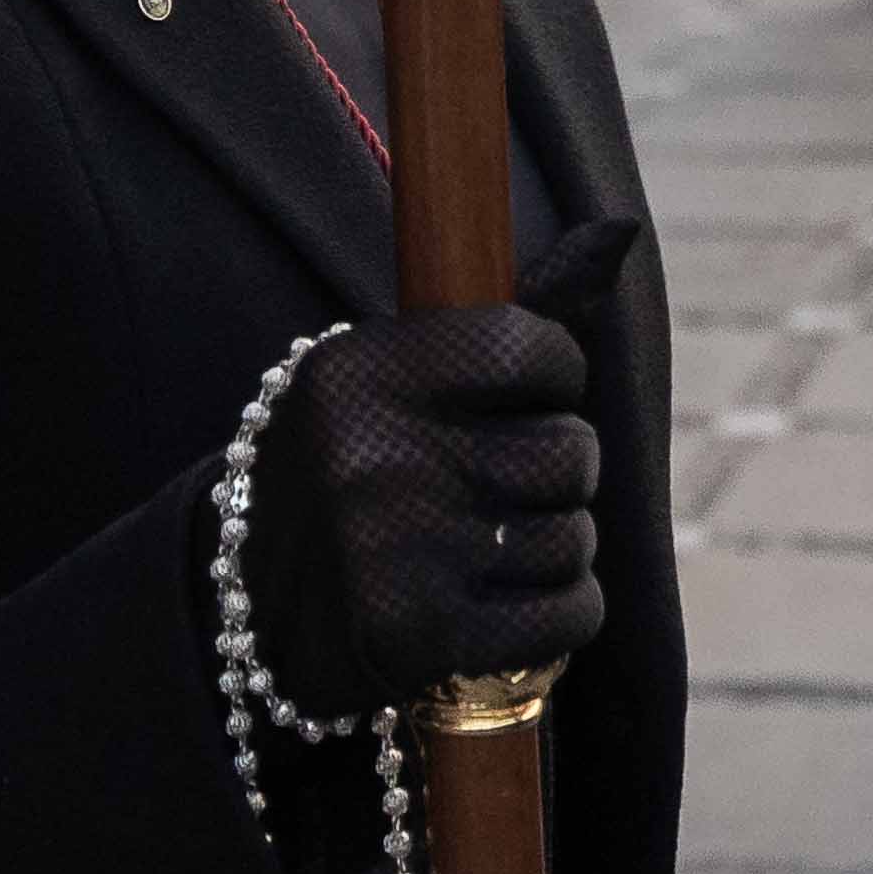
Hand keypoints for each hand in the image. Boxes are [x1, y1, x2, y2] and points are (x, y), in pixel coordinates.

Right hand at [242, 219, 632, 716]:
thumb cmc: (352, 465)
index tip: (527, 396)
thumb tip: (619, 236)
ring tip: (504, 544)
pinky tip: (518, 604)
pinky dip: (564, 610)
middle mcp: (374, 457)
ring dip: (558, 544)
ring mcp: (396, 552)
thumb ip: (505, 316)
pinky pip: (570, 612)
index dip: (555, 375)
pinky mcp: (421, 637)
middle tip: (512, 480)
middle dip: (561, 468)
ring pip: (574, 535)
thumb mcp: (390, 373)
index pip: (530, 350)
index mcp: (360, 372)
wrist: (253, 605)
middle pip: (567, 450)